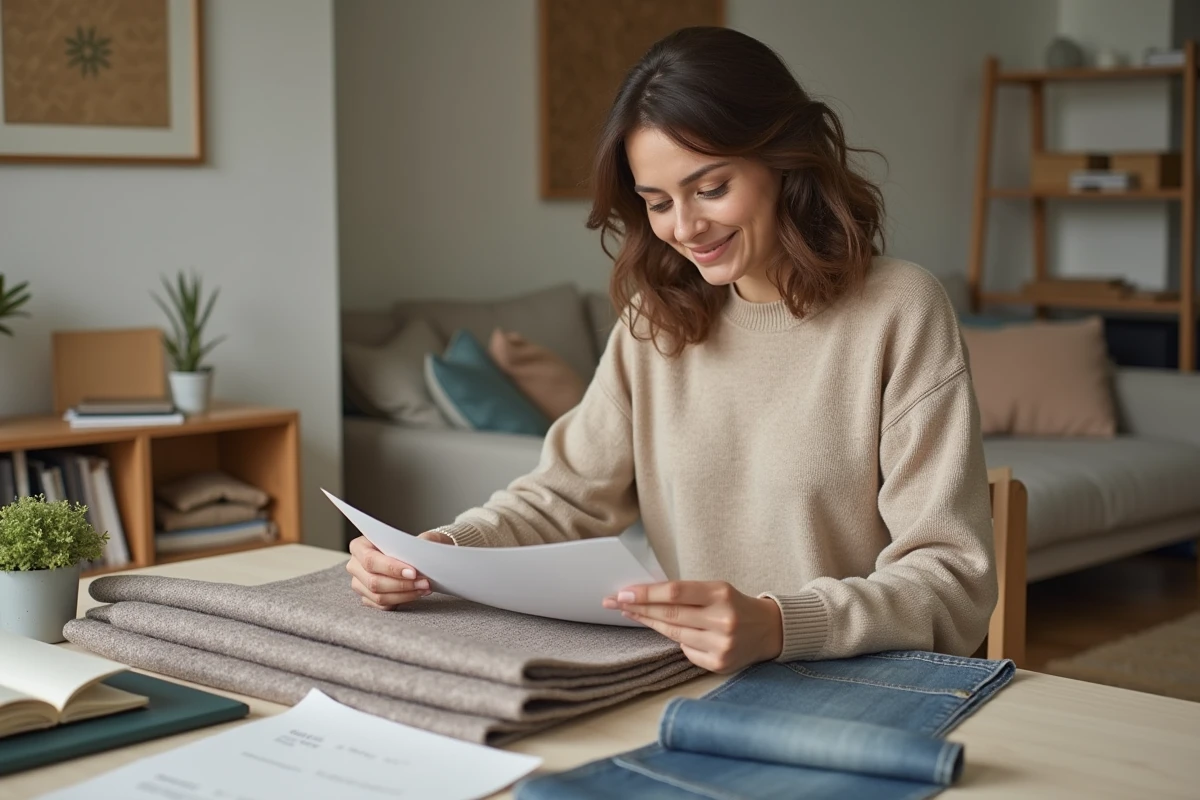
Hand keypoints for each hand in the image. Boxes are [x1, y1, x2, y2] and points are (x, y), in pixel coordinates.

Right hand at [347, 532, 451, 608]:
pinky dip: (402, 601)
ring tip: (423, 588)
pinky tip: (416, 593)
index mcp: (359, 546)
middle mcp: (355, 566)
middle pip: (373, 581)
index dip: (391, 568)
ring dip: (405, 594)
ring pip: (378, 596)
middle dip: (402, 584)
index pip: (370, 560)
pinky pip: (383, 606)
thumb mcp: (416, 537)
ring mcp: (359, 584)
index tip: (413, 572)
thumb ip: (420, 541)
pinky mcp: (367, 598)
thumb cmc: (410, 544)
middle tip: (423, 582)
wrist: (410, 553)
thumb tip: (423, 550)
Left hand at [603, 581, 782, 673]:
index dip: (646, 593)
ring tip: (631, 613)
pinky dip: (677, 640)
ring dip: (649, 623)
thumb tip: (644, 595)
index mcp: (721, 594)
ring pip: (674, 634)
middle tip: (614, 602)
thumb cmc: (735, 605)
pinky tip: (669, 632)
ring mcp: (721, 645)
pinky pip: (686, 651)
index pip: (675, 592)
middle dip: (639, 608)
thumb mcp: (716, 590)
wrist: (770, 630)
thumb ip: (686, 593)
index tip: (623, 593)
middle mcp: (723, 620)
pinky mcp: (719, 664)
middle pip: (670, 615)